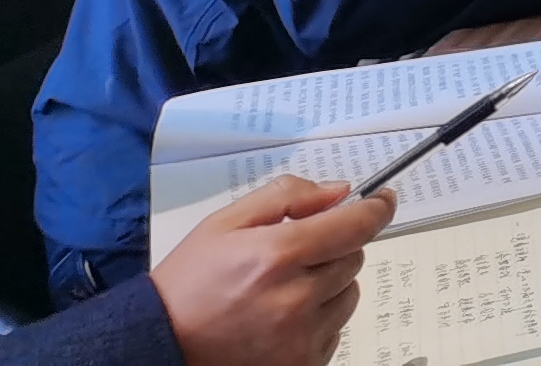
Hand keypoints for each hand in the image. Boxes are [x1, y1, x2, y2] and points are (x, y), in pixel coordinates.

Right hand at [151, 171, 390, 365]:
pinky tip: (282, 317)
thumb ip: (287, 196)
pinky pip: (335, 329)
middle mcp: (295, 298)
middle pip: (353, 257)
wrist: (159, 343)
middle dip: (333, 247)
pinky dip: (319, 319)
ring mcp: (299, 337)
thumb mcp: (226, 222)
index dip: (376, 208)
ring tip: (283, 289)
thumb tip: (339, 192)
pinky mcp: (300, 364)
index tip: (381, 200)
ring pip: (349, 293)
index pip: (356, 225)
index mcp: (278, 255)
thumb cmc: (190, 282)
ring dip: (329, 285)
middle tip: (295, 254)